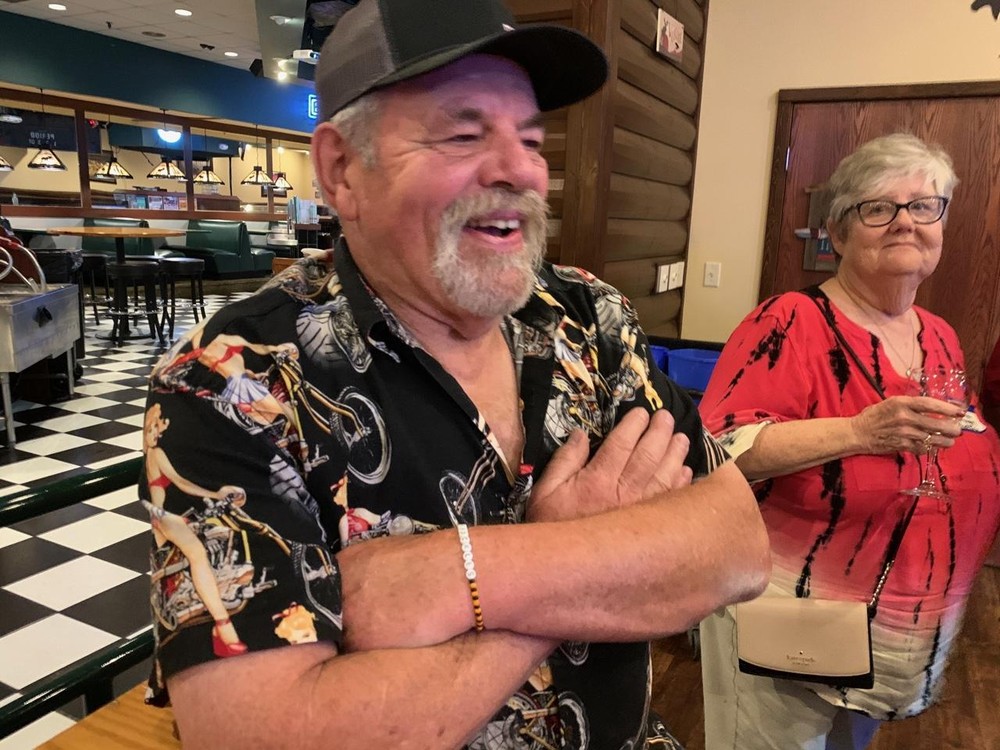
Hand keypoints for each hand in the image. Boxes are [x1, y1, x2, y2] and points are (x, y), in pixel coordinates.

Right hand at [527, 408, 691, 522]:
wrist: (564, 570)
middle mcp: (624, 493)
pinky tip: (685, 471)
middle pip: (648, 456)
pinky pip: (671, 500)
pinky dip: (681, 483)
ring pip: (665, 475)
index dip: (633, 425)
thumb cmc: (552, 527)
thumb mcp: (545, 491)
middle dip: (659, 433)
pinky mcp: (650, 526)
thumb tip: (581, 433)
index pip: (621, 444)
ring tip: (681, 438)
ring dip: (675, 454)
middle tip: (666, 417)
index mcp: (597, 481)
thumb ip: (564, 460)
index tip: (641, 412)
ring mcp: (641, 511)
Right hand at [850, 395, 963, 454]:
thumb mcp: (891, 403)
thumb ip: (910, 405)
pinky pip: (923, 448)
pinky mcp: (903, 446)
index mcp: (902, 403)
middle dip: (952, 429)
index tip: (960, 412)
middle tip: (957, 430)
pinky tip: (931, 446)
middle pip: (937, 424)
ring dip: (946, 441)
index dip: (948, 409)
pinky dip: (929, 448)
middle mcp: (905, 417)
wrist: (857, 433)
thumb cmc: (874, 416)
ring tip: (950, 441)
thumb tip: (932, 408)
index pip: (930, 404)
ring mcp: (904, 433)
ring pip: (934, 439)